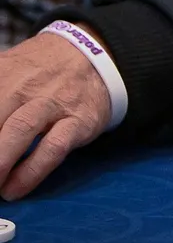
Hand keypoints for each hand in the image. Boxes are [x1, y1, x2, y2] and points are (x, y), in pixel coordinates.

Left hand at [0, 30, 112, 198]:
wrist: (94, 53)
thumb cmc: (40, 70)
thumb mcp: (6, 69)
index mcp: (2, 73)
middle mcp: (24, 86)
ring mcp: (53, 102)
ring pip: (19, 130)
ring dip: (0, 163)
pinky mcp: (79, 119)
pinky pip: (53, 148)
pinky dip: (31, 172)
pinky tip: (15, 189)